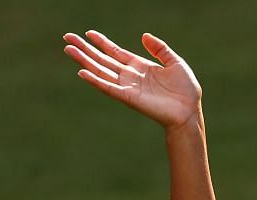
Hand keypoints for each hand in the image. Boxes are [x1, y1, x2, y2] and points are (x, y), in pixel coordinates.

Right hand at [62, 30, 201, 130]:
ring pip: (100, 71)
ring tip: (68, 49)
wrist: (189, 111)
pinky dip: (95, 80)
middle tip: (67, 37)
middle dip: (85, 49)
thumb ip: (159, 48)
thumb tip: (144, 36)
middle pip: (102, 59)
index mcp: (139, 66)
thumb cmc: (185, 89)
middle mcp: (130, 76)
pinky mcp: (128, 97)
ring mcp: (127, 87)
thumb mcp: (174, 62)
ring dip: (84, 61)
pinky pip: (108, 87)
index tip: (88, 33)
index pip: (115, 52)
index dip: (101, 42)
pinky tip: (82, 72)